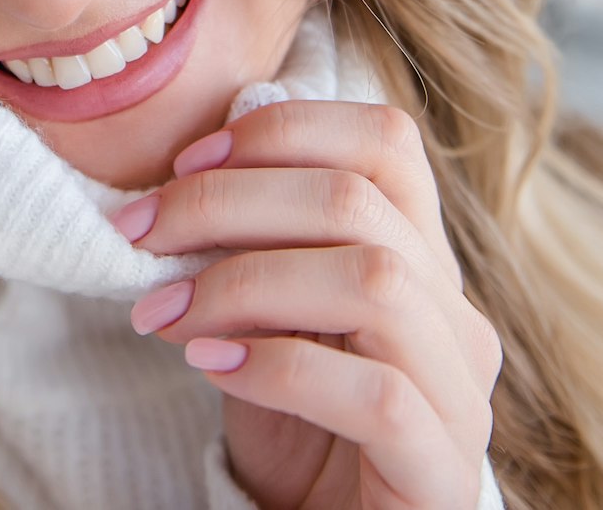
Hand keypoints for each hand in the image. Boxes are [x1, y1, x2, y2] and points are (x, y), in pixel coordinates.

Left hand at [111, 101, 502, 508]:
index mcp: (422, 263)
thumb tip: (187, 180)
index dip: (283, 131)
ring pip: (375, 282)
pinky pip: (376, 396)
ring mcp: (462, 395)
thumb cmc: (297, 435)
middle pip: (358, 200)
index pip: (385, 142)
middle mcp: (456, 317)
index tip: (186, 162)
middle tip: (140, 232)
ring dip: (246, 281)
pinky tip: (211, 366)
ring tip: (165, 311)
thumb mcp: (268, 325)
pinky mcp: (443, 471)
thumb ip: (254, 253)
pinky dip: (279, 367)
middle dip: (227, 201)